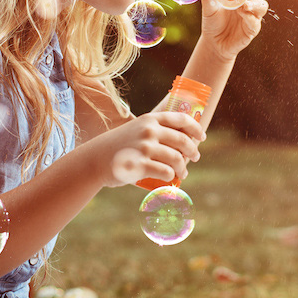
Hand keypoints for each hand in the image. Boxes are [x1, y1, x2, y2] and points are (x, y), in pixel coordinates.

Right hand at [83, 112, 205, 187]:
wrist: (95, 160)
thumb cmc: (119, 146)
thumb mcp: (136, 129)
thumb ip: (154, 130)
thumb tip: (179, 139)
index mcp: (150, 120)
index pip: (181, 119)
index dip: (195, 128)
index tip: (202, 137)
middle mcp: (149, 131)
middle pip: (182, 140)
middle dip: (193, 151)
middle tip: (195, 158)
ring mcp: (145, 147)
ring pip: (176, 158)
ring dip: (183, 167)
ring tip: (183, 173)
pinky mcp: (140, 165)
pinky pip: (165, 171)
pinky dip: (172, 176)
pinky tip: (171, 178)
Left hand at [200, 0, 267, 60]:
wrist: (213, 43)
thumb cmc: (213, 23)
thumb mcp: (208, 9)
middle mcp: (248, 3)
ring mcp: (252, 16)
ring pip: (262, 6)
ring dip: (255, 3)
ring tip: (244, 5)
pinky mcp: (252, 29)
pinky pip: (256, 21)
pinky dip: (250, 17)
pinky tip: (242, 14)